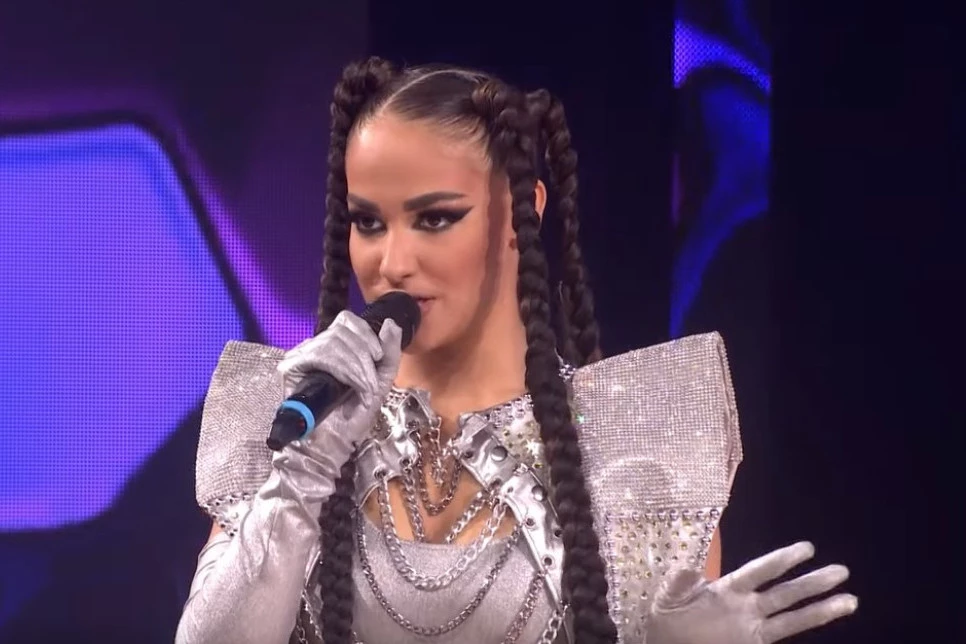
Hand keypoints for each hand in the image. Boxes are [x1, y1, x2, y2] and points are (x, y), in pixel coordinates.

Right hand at [275, 310, 401, 464]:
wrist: (335, 444)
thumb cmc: (353, 416)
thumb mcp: (381, 381)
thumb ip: (390, 352)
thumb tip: (390, 323)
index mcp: (335, 347)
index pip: (347, 321)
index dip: (365, 335)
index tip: (377, 358)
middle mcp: (315, 347)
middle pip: (341, 330)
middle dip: (363, 356)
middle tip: (369, 381)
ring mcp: (300, 356)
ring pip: (332, 342)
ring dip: (356, 366)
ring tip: (362, 388)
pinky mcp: (289, 368)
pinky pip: (318, 354)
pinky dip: (342, 369)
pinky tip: (349, 385)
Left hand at [646, 542, 857, 643]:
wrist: (664, 642)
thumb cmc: (667, 617)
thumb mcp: (668, 597)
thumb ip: (680, 583)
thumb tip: (687, 567)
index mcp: (728, 588)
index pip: (760, 571)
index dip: (782, 560)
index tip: (807, 548)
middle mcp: (747, 607)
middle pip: (785, 593)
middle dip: (812, 583)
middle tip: (841, 570)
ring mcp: (752, 629)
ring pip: (792, 619)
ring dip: (820, 611)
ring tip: (850, 601)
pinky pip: (779, 640)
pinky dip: (799, 636)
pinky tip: (826, 629)